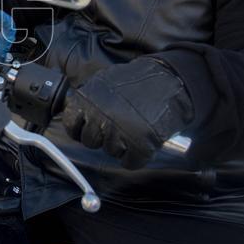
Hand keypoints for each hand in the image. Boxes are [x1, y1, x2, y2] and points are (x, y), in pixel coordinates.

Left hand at [62, 58, 192, 168]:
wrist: (172, 81)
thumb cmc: (139, 80)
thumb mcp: (104, 81)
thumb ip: (89, 99)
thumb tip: (77, 114)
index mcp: (87, 101)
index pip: (71, 125)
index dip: (80, 129)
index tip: (88, 129)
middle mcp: (100, 118)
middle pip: (91, 142)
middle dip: (102, 137)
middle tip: (117, 127)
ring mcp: (119, 133)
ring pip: (111, 152)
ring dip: (121, 145)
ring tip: (134, 128)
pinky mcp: (140, 146)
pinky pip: (129, 163)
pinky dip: (136, 156)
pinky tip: (142, 142)